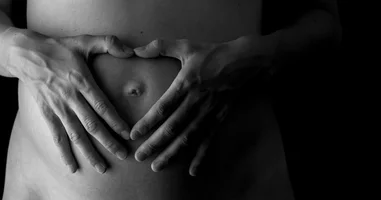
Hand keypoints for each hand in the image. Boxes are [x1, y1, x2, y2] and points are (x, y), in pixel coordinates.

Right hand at [3, 28, 134, 173]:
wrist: (25, 54)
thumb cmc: (59, 47)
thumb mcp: (83, 41)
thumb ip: (108, 43)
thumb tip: (130, 50)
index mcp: (82, 80)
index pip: (102, 105)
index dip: (115, 121)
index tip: (128, 134)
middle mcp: (70, 97)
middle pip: (91, 124)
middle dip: (108, 141)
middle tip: (123, 155)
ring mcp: (58, 107)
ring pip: (75, 134)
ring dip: (89, 152)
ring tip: (102, 168)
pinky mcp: (47, 113)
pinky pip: (57, 136)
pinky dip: (64, 153)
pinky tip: (72, 167)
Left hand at [130, 35, 276, 175]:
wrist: (246, 61)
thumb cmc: (213, 53)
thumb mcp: (186, 46)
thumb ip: (160, 47)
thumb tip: (135, 49)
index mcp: (186, 83)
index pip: (163, 107)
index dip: (148, 122)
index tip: (134, 134)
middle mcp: (196, 101)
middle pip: (173, 127)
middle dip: (155, 144)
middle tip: (139, 156)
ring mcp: (209, 112)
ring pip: (188, 137)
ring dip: (172, 153)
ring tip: (157, 167)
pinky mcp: (219, 118)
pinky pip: (208, 140)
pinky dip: (201, 156)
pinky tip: (192, 171)